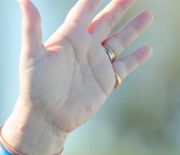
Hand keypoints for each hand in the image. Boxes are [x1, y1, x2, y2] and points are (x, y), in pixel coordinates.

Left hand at [4, 0, 152, 154]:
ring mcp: (97, 64)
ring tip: (148, 15)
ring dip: (133, 28)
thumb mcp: (32, 55)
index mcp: (69, 37)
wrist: (46, 118)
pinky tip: (148, 49)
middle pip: (106, 21)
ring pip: (119, 40)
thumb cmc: (35, 87)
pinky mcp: (106, 81)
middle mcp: (85, 48)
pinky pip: (125, 66)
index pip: (84, 10)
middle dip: (119, 7)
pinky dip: (137, 58)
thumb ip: (31, 26)